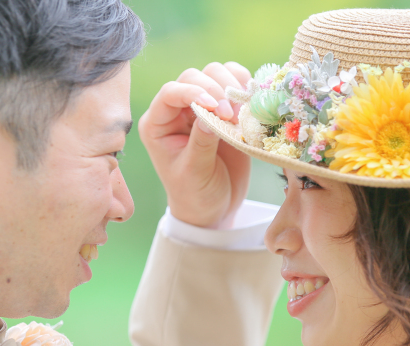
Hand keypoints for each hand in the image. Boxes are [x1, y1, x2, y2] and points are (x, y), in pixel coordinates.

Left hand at [138, 62, 251, 228]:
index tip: (215, 107)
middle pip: (194, 76)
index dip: (193, 92)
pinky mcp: (225, 108)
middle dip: (216, 89)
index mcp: (158, 124)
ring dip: (232, 86)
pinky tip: (251, 105)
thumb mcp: (195, 173)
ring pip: (215, 73)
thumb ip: (201, 143)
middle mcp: (178, 110)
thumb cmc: (196, 195)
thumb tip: (211, 113)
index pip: (170, 92)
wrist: (215, 208)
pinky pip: (235, 83)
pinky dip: (245, 87)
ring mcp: (202, 106)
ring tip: (241, 114)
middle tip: (231, 116)